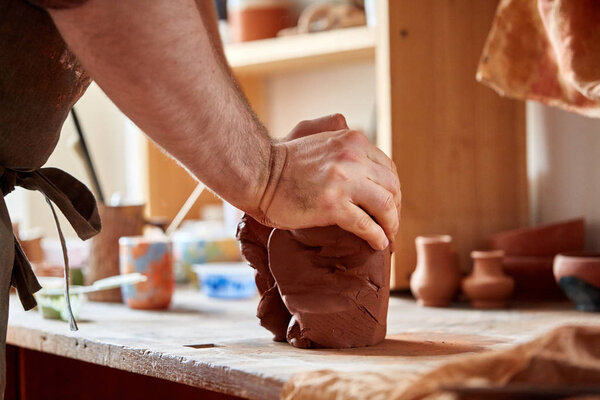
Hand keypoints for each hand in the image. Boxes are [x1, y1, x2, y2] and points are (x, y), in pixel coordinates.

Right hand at [256, 114, 400, 250]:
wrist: (257, 173)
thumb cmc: (282, 163)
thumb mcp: (318, 140)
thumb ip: (342, 146)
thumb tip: (360, 163)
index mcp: (352, 141)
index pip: (387, 168)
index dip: (392, 190)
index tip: (389, 205)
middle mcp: (353, 157)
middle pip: (392, 186)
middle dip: (395, 209)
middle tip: (390, 224)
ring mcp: (344, 181)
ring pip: (386, 206)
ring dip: (391, 224)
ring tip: (387, 236)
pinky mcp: (333, 205)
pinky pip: (367, 225)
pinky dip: (377, 237)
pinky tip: (378, 244)